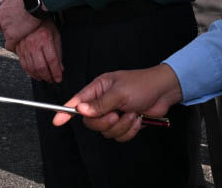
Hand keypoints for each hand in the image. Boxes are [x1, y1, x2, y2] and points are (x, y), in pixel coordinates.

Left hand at [0, 0, 41, 49]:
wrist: (36, 2)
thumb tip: (2, 0)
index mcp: (1, 11)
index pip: (2, 21)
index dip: (10, 24)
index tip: (16, 25)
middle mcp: (1, 20)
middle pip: (4, 29)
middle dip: (11, 30)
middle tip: (20, 31)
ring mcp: (6, 28)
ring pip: (8, 37)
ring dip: (14, 37)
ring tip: (23, 38)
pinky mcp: (12, 36)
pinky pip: (10, 45)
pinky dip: (14, 47)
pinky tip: (19, 48)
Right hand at [14, 20, 62, 82]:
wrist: (29, 14)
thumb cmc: (44, 23)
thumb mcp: (55, 35)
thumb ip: (58, 52)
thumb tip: (60, 67)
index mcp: (46, 40)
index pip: (52, 60)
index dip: (56, 72)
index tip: (59, 78)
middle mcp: (34, 44)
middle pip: (41, 66)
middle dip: (47, 76)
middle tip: (52, 80)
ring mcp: (25, 47)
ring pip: (31, 67)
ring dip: (38, 76)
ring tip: (44, 78)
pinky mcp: (19, 49)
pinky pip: (23, 64)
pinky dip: (29, 72)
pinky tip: (34, 74)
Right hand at [52, 64, 183, 140]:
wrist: (164, 92)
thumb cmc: (142, 84)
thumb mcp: (120, 93)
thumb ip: (100, 104)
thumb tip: (80, 109)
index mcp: (98, 88)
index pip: (77, 101)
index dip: (65, 111)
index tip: (57, 121)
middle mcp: (103, 102)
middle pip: (91, 122)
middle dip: (105, 122)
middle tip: (116, 115)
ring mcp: (113, 113)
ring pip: (106, 131)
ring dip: (121, 125)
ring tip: (132, 113)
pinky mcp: (124, 123)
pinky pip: (119, 136)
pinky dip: (129, 130)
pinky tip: (137, 119)